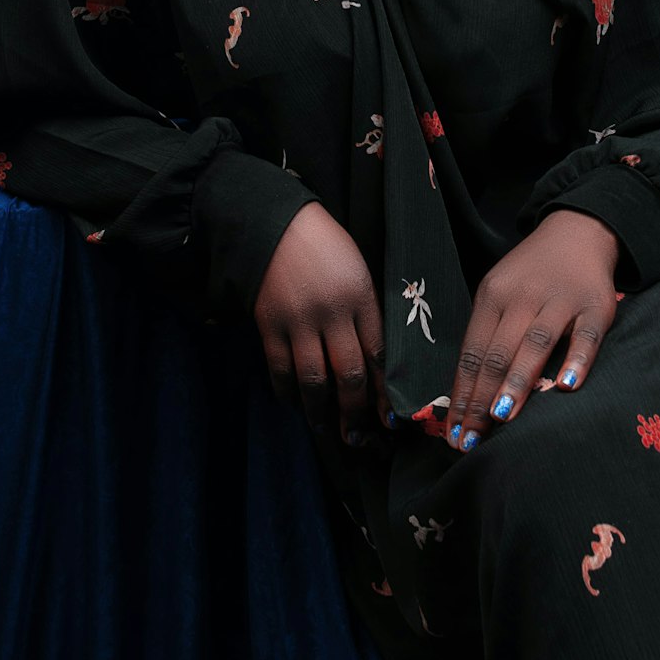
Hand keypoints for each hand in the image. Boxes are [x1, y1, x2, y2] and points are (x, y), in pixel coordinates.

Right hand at [253, 202, 390, 445]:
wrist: (275, 222)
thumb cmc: (325, 245)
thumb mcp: (357, 270)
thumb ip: (365, 311)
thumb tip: (372, 361)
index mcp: (360, 295)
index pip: (378, 354)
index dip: (384, 392)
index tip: (390, 419)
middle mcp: (331, 312)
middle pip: (349, 374)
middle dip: (355, 411)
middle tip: (358, 436)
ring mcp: (298, 320)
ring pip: (313, 379)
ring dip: (321, 411)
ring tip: (326, 429)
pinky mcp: (269, 324)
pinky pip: (280, 368)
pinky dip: (287, 391)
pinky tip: (294, 402)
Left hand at [444, 210, 620, 451]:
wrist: (576, 232)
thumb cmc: (531, 276)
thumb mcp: (500, 294)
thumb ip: (488, 337)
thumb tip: (466, 395)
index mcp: (493, 296)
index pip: (472, 352)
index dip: (462, 394)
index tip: (454, 433)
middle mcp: (523, 297)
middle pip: (498, 351)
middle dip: (481, 398)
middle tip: (472, 440)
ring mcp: (560, 300)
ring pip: (535, 343)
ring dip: (517, 381)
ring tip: (502, 416)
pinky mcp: (595, 306)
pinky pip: (586, 336)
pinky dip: (577, 360)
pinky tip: (567, 387)